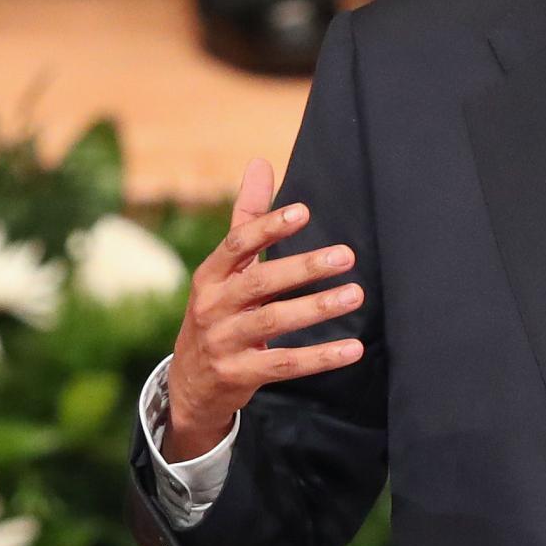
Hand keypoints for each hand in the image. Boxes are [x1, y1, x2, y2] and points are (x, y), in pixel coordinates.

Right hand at [164, 158, 363, 459]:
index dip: (269, 227)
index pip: (237, 245)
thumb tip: (261, 163)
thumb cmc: (218, 313)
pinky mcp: (240, 375)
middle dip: (303, 268)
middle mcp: (212, 306)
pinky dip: (320, 357)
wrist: (191, 382)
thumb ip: (247, 220)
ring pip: (273, 322)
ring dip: (317, 308)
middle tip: (345, 255)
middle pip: (259, 282)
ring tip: (355, 295)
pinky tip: (352, 349)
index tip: (304, 212)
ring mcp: (224, 342)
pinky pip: (285, 364)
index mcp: (210, 276)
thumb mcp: (225, 269)